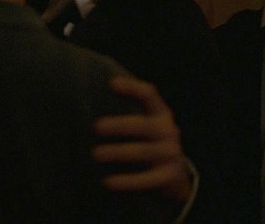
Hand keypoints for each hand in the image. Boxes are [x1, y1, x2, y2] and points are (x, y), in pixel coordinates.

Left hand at [92, 76, 192, 202]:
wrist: (175, 174)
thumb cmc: (150, 143)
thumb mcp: (146, 124)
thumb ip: (128, 111)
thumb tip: (89, 99)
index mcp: (161, 113)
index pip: (149, 95)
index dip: (132, 88)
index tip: (112, 83)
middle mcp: (168, 130)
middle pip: (143, 125)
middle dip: (119, 125)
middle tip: (96, 127)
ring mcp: (170, 153)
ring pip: (142, 151)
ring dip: (118, 152)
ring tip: (95, 154)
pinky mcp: (168, 175)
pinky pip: (146, 179)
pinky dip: (127, 181)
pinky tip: (108, 181)